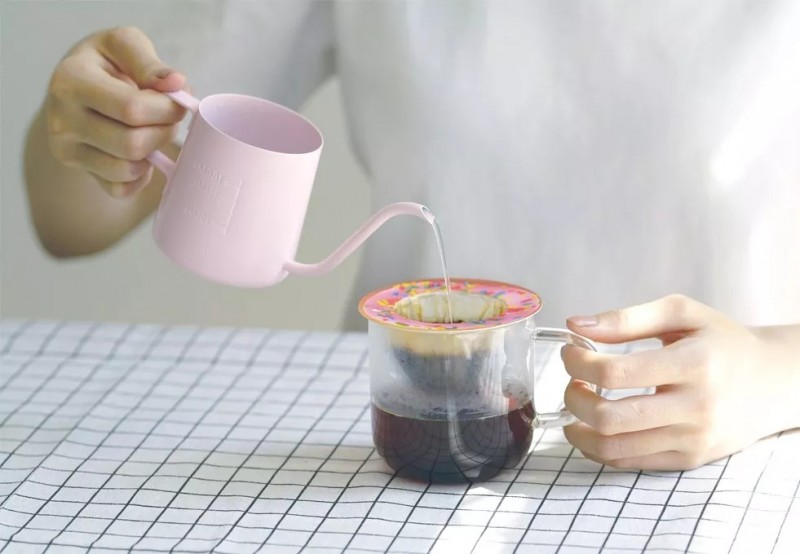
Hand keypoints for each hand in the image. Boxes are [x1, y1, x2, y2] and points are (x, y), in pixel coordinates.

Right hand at [46, 26, 185, 197]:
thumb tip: (177, 84)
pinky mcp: (78, 170)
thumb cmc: (106, 63)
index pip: (132, 109)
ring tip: (152, 131)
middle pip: (132, 144)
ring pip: (128, 169)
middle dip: (163, 132)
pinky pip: (121, 189)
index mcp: (71, 80)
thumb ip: (150, 63)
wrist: (75, 86)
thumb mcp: (123, 45)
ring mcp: (66, 149)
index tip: (178, 101)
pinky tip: (140, 153)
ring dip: (154, 153)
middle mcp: (62, 119)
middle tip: (168, 119)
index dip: (167, 109)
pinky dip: (140, 175)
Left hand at [561, 294, 798, 469]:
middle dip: (573, 398)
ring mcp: (692, 439)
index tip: (571, 352)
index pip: (615, 373)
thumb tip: (576, 324)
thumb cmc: (720, 342)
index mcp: (693, 364)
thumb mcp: (681, 313)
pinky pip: (629, 462)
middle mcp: (695, 407)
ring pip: (614, 448)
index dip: (578, 363)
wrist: (770, 382)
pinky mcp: (689, 459)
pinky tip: (591, 427)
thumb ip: (627, 318)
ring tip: (577, 404)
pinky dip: (597, 447)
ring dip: (579, 427)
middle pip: (609, 417)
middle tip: (573, 381)